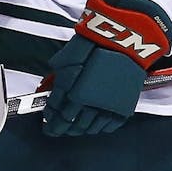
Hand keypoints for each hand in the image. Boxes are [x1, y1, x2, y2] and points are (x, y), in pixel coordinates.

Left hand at [43, 0, 171, 136]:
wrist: (123, 40)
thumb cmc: (93, 44)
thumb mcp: (66, 60)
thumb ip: (58, 78)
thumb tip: (50, 90)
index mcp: (72, 94)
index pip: (58, 118)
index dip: (51, 125)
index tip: (47, 126)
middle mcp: (89, 105)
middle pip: (72, 126)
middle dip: (63, 129)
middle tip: (59, 129)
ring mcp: (107, 107)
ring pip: (90, 128)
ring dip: (80, 130)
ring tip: (75, 128)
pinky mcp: (123, 107)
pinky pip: (109, 126)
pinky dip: (100, 128)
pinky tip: (95, 126)